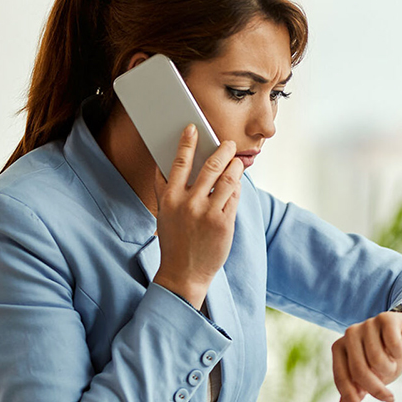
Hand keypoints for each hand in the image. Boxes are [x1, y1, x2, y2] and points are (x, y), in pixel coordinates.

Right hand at [152, 125, 243, 308]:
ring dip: (235, 166)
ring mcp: (207, 213)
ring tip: (237, 160)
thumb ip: (165, 189)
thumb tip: (165, 163)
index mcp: (170, 198)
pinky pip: (234, 197)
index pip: (179, 163)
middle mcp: (188, 204)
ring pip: (227, 179)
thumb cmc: (174, 240)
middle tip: (229, 143)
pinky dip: (237, 186)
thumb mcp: (164, 213)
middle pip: (210, 167)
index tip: (193, 128)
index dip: (187, 142)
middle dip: (222, 150)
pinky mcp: (224, 223)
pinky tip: (237, 181)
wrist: (184, 273)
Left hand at [331, 310, 401, 401]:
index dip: (350, 397)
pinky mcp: (386, 318)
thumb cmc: (387, 358)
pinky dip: (399, 353)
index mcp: (340, 347)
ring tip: (393, 364)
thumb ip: (357, 388)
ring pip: (377, 360)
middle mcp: (350, 334)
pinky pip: (393, 345)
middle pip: (359, 370)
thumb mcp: (372, 377)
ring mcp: (367, 324)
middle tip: (389, 398)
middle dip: (375, 389)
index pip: (341, 376)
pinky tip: (401, 349)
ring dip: (390, 369)